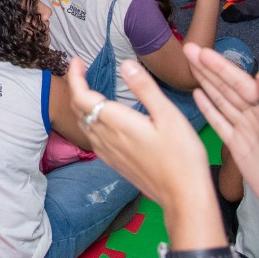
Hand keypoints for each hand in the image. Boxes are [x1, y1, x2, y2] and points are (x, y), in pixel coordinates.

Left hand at [66, 57, 210, 207]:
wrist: (183, 196)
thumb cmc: (181, 155)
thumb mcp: (168, 115)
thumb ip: (145, 88)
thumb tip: (125, 65)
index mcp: (116, 123)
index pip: (81, 97)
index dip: (75, 77)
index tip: (77, 61)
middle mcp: (106, 138)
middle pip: (79, 110)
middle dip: (76, 87)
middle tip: (82, 70)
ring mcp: (109, 153)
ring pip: (84, 125)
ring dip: (81, 104)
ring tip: (89, 89)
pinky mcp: (115, 163)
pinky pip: (92, 138)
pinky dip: (89, 121)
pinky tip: (102, 119)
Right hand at [187, 46, 258, 219]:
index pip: (241, 83)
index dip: (222, 67)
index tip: (204, 52)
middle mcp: (256, 115)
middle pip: (227, 87)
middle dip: (208, 68)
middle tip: (189, 49)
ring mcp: (245, 129)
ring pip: (221, 100)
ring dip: (206, 81)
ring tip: (189, 63)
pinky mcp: (236, 144)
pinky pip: (219, 122)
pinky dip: (208, 108)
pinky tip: (197, 94)